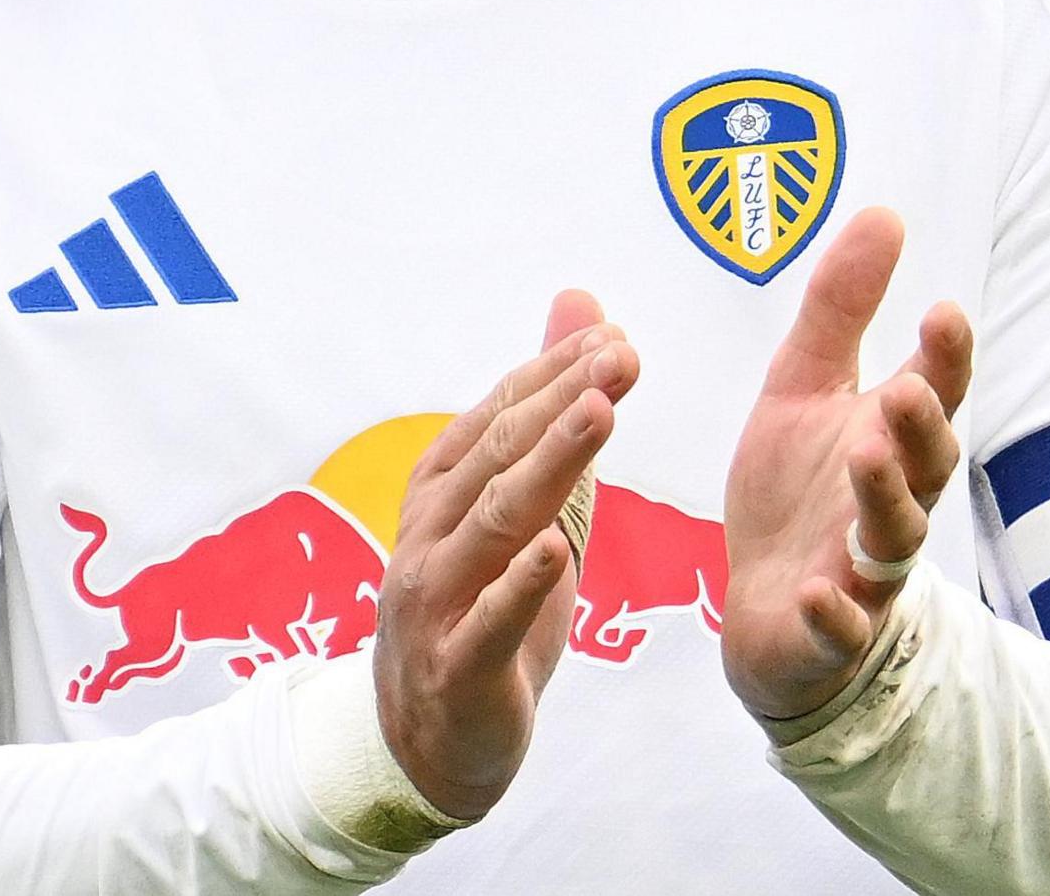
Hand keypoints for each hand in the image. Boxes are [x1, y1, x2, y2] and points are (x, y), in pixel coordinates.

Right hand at [372, 290, 636, 822]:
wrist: (428, 739)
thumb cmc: (484, 608)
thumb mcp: (521, 510)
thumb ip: (549, 416)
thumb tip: (583, 311)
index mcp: (441, 489)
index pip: (498, 415)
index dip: (552, 372)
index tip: (612, 335)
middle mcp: (429, 534)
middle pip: (499, 455)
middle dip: (562, 401)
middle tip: (620, 356)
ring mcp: (436, 600)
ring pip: (495, 522)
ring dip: (548, 464)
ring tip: (599, 415)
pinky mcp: (457, 666)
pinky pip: (489, 620)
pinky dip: (519, 585)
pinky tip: (555, 551)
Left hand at [719, 207, 973, 722]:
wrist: (769, 611)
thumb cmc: (798, 492)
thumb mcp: (803, 388)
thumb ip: (839, 308)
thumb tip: (884, 213)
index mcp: (890, 441)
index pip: (932, 395)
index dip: (944, 359)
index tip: (944, 311)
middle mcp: (891, 503)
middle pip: (926, 466)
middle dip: (921, 427)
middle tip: (905, 388)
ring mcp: (864, 570)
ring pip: (891, 539)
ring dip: (883, 497)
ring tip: (866, 456)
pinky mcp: (827, 628)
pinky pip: (839, 624)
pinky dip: (832, 611)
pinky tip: (816, 591)